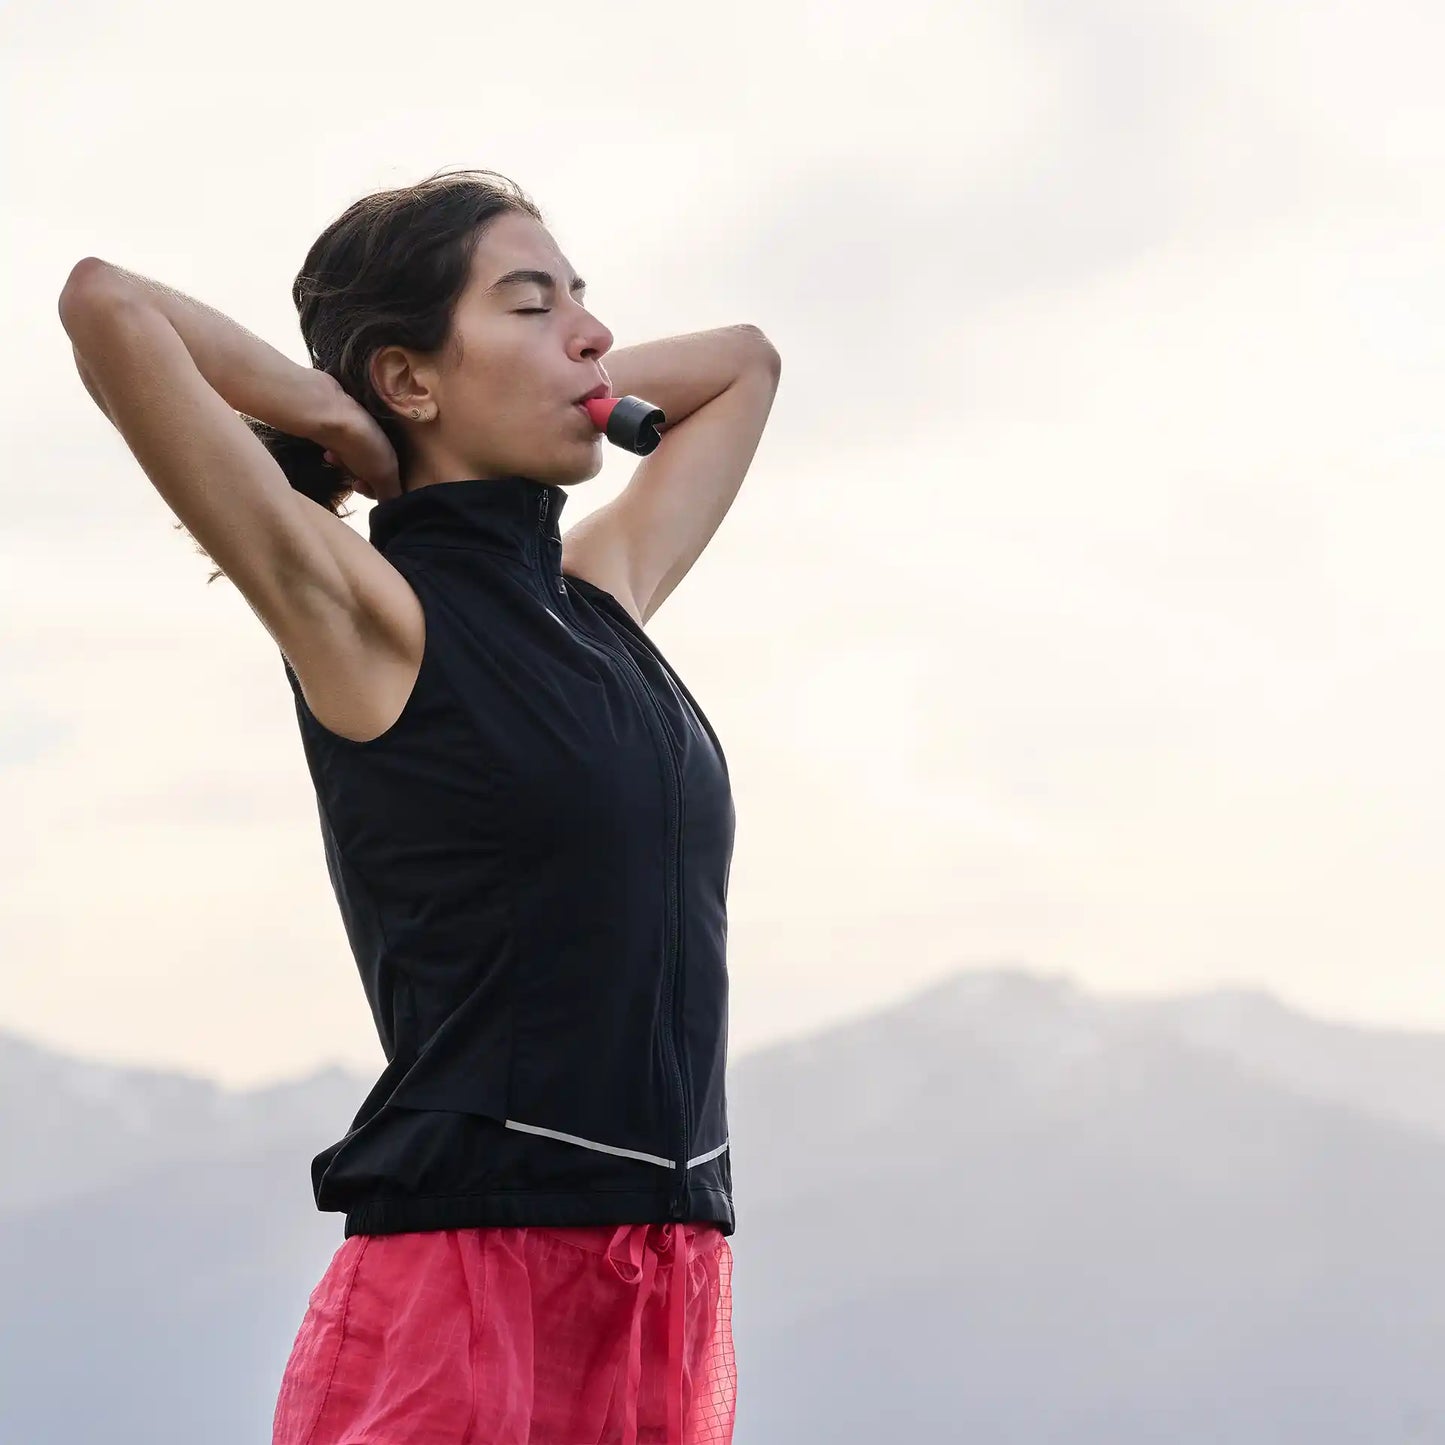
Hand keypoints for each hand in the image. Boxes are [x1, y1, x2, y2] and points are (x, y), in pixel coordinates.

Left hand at [313, 385, 402, 502]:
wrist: (331, 415)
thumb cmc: (363, 446)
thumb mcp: (384, 473)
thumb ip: (390, 494)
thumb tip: (392, 510)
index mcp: (395, 451)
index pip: (390, 479)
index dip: (377, 489)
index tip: (362, 488)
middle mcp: (381, 443)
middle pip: (373, 471)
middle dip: (361, 477)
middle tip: (351, 479)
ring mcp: (361, 436)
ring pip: (356, 462)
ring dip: (347, 467)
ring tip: (336, 462)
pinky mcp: (343, 429)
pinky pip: (342, 449)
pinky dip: (336, 455)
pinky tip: (328, 454)